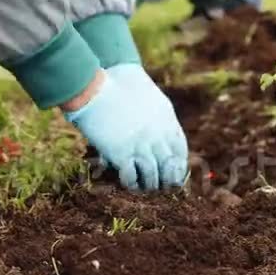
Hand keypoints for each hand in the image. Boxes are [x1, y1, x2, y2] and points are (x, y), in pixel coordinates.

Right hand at [64, 65, 187, 190]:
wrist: (96, 86)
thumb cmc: (119, 87)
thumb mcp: (151, 99)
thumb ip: (159, 118)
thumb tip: (159, 138)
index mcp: (167, 122)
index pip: (180, 152)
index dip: (178, 167)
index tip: (174, 175)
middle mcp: (157, 136)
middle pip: (168, 167)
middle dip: (166, 181)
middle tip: (161, 188)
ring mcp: (140, 145)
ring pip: (153, 176)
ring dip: (149, 185)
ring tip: (144, 188)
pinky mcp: (121, 153)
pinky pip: (131, 177)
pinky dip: (131, 183)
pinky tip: (128, 182)